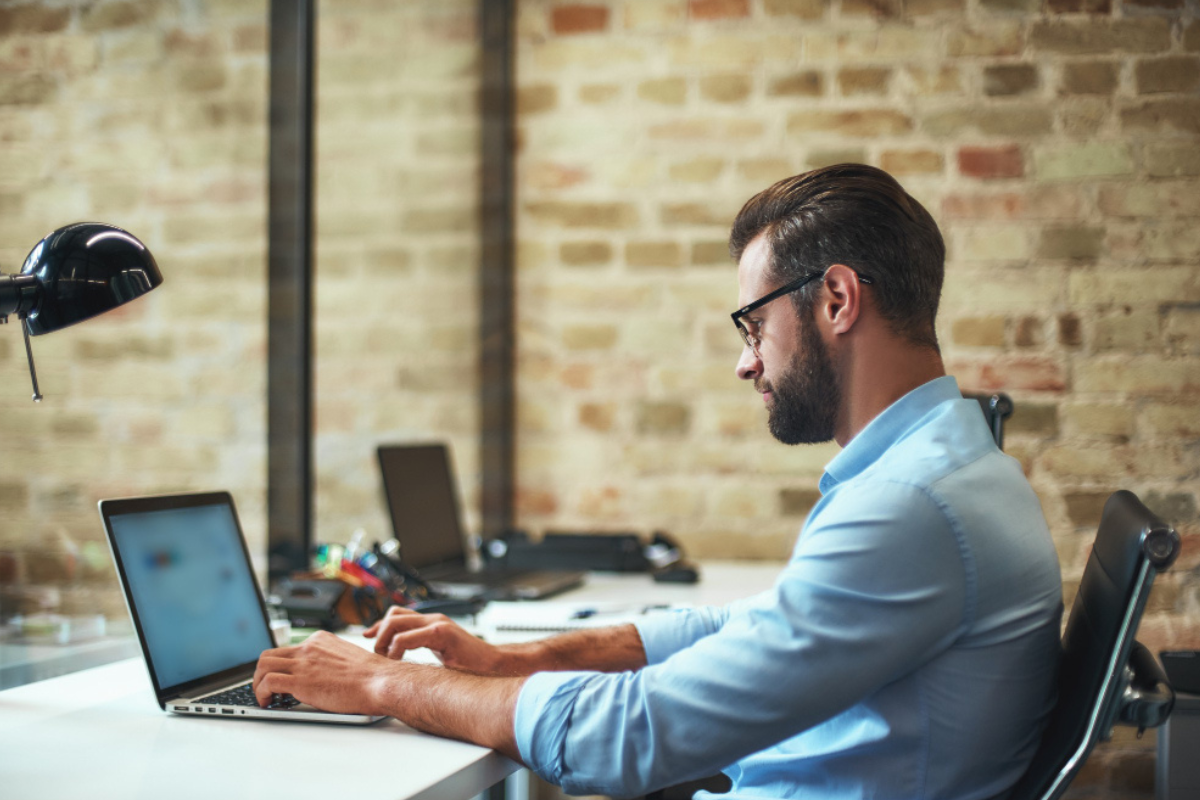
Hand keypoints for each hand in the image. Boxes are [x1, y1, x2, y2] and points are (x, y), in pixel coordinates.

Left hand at [253, 630, 400, 714]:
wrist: (379, 682)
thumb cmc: (371, 676)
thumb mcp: (347, 658)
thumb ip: (329, 661)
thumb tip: (320, 675)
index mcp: (320, 640)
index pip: (288, 649)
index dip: (280, 666)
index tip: (280, 677)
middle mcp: (309, 647)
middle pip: (270, 655)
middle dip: (262, 672)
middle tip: (265, 687)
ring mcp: (303, 663)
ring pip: (263, 666)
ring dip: (257, 683)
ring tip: (263, 697)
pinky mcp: (300, 680)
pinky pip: (267, 682)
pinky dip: (261, 693)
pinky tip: (267, 702)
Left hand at [364, 606, 504, 673]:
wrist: (494, 666)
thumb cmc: (470, 666)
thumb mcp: (440, 656)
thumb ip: (423, 650)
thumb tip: (399, 660)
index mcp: (431, 624)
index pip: (397, 616)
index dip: (379, 626)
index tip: (368, 638)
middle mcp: (433, 619)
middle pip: (393, 614)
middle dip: (378, 633)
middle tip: (378, 654)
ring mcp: (438, 623)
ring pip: (396, 621)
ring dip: (384, 640)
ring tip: (387, 658)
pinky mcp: (442, 633)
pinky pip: (407, 637)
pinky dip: (396, 649)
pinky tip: (399, 662)